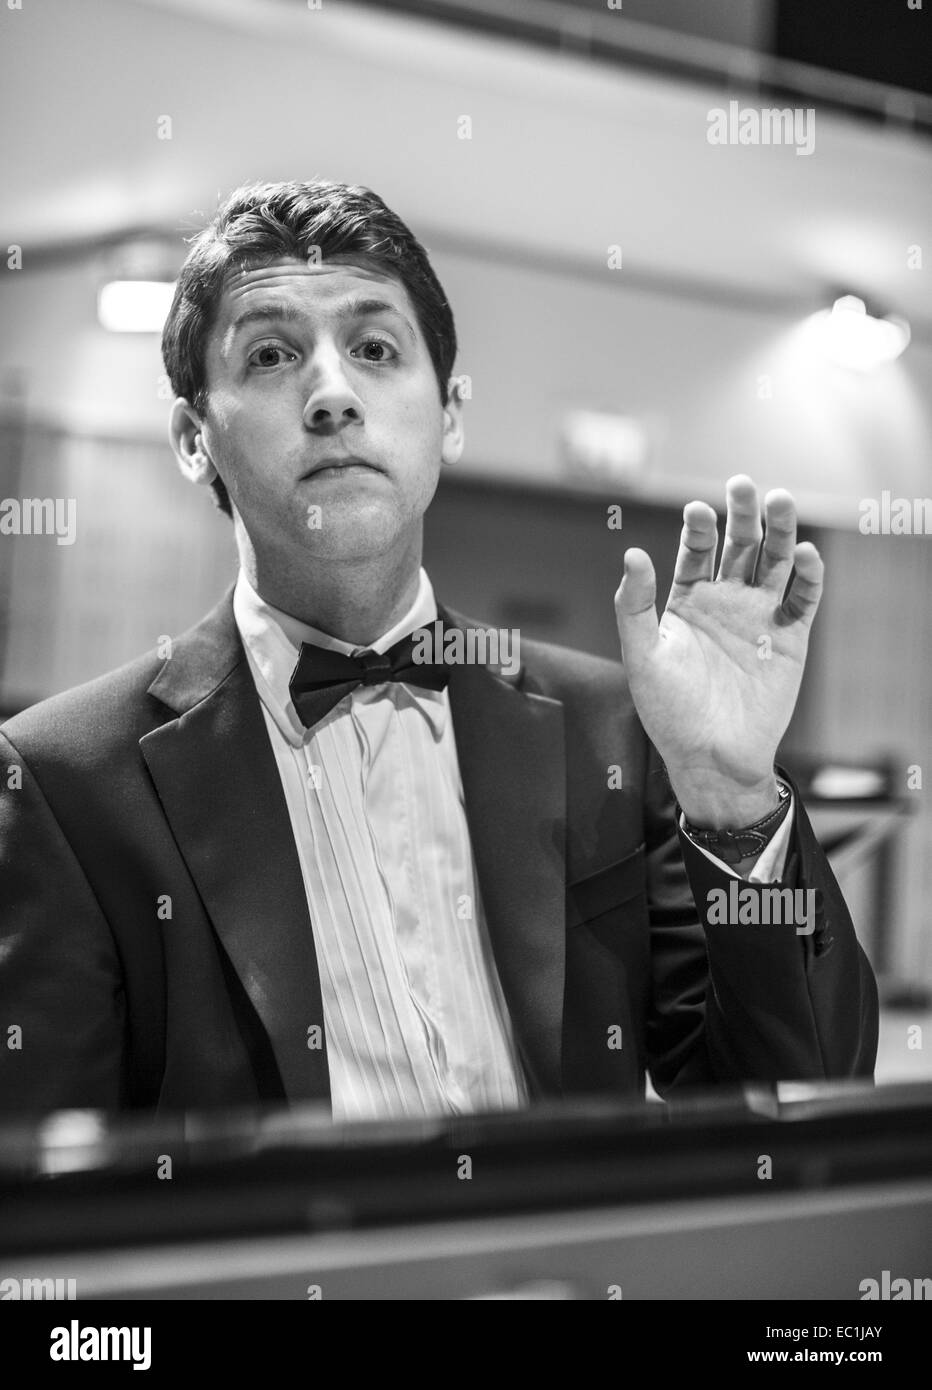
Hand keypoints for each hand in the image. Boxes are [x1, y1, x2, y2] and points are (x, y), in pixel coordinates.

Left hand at [614, 475, 822, 827]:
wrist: (709, 756)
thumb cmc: (668, 711)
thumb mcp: (642, 656)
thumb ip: (634, 606)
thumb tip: (632, 553)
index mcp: (687, 601)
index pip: (696, 551)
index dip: (698, 528)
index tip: (697, 510)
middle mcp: (725, 601)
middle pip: (740, 546)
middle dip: (744, 515)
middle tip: (745, 485)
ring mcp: (759, 616)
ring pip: (774, 562)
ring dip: (780, 532)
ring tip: (780, 501)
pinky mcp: (790, 638)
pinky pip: (802, 599)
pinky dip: (806, 576)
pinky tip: (803, 553)